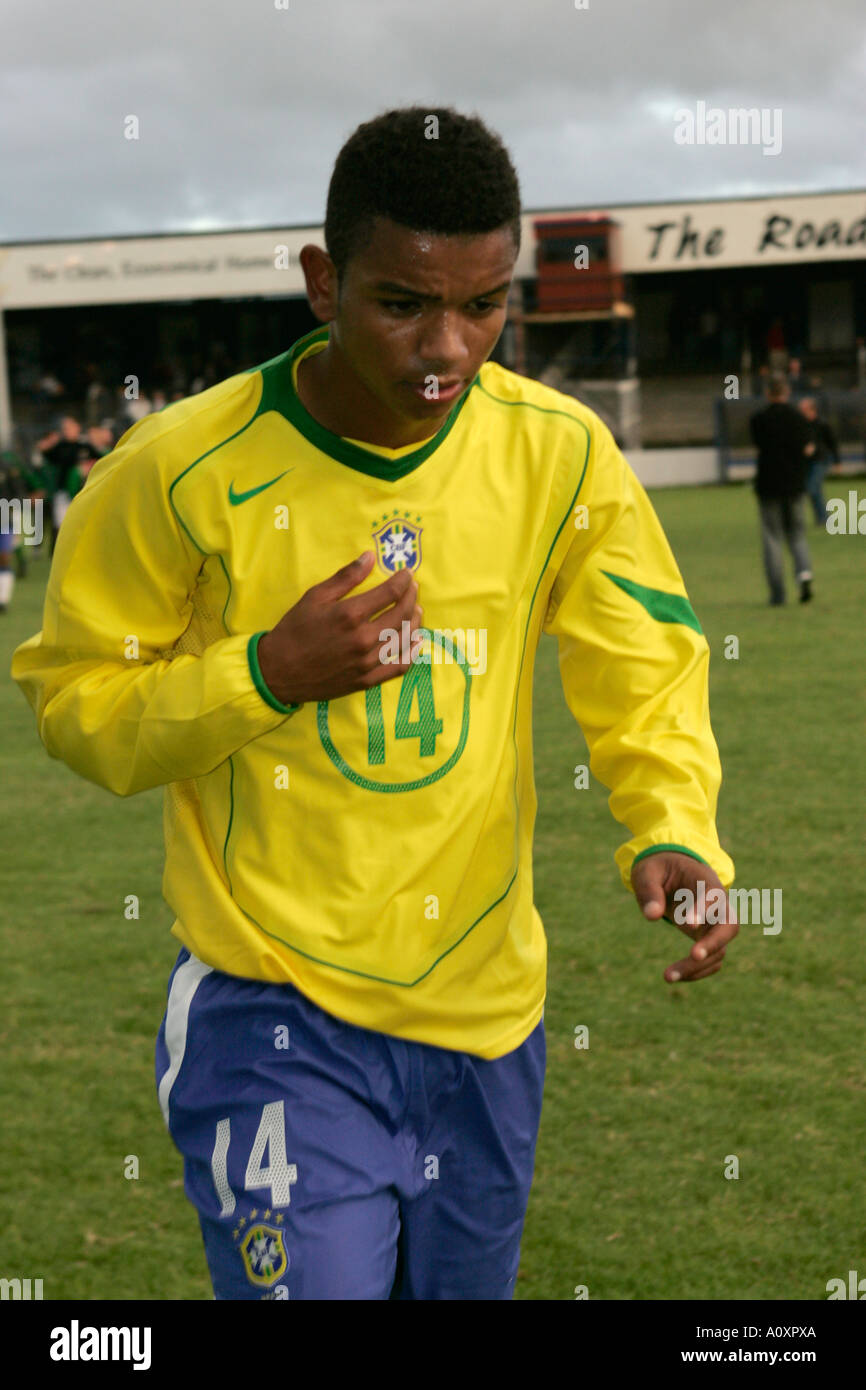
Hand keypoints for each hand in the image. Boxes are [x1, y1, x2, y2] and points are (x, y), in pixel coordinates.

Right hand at [257, 551, 422, 705]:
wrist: (278, 672)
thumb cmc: (294, 630)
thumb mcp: (315, 597)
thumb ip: (345, 577)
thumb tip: (370, 557)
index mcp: (350, 614)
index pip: (390, 592)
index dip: (403, 580)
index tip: (407, 573)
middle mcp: (362, 639)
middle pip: (402, 614)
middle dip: (412, 597)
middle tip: (413, 588)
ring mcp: (366, 662)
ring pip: (405, 639)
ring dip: (416, 622)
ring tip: (417, 610)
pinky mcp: (366, 681)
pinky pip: (399, 667)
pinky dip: (412, 652)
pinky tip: (416, 641)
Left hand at [631, 851, 737, 983]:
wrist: (671, 872)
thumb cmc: (659, 868)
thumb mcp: (647, 873)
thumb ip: (649, 891)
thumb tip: (652, 916)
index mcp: (704, 881)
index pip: (713, 896)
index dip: (703, 910)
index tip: (687, 924)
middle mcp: (717, 904)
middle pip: (730, 926)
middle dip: (714, 943)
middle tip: (694, 955)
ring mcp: (715, 923)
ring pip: (720, 949)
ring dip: (697, 966)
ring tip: (667, 977)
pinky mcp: (708, 938)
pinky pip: (712, 959)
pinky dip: (696, 971)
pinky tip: (672, 976)